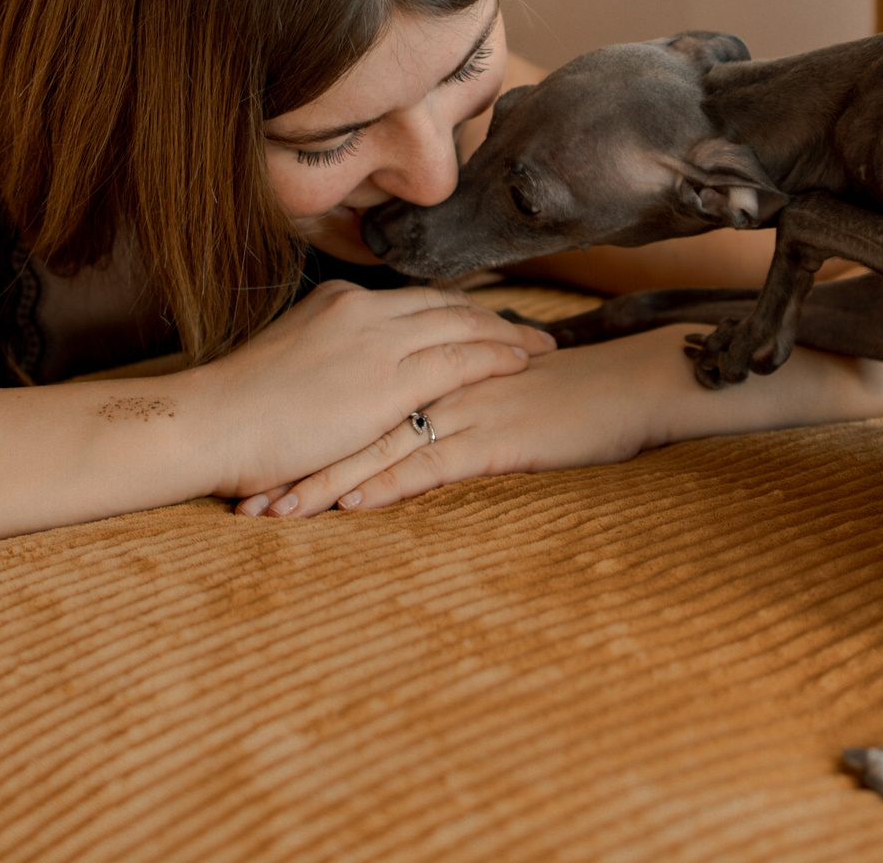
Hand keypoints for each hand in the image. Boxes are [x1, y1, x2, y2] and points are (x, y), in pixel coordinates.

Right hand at [199, 280, 554, 499]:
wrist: (209, 424)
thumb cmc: (232, 411)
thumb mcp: (283, 365)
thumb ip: (320, 358)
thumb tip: (336, 379)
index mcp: (335, 302)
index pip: (410, 300)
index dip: (452, 308)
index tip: (481, 316)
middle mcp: (362, 309)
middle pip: (445, 304)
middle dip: (491, 316)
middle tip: (530, 328)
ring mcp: (378, 342)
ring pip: (462, 325)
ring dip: (507, 334)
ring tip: (542, 345)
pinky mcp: (390, 381)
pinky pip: (461, 359)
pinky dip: (497, 356)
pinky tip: (523, 363)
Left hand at [243, 325, 691, 517]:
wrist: (638, 385)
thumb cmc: (574, 395)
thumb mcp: (500, 391)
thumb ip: (452, 398)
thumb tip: (413, 421)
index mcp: (437, 366)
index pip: (356, 398)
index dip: (306, 431)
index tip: (256, 461)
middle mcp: (442, 382)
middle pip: (352, 423)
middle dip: (296, 462)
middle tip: (244, 498)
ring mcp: (466, 409)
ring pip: (378, 446)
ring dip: (325, 483)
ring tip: (276, 515)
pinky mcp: (496, 439)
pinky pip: (430, 464)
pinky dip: (387, 486)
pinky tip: (351, 509)